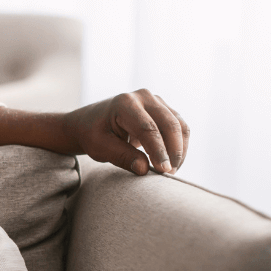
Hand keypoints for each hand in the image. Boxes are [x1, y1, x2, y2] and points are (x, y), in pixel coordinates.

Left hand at [64, 89, 189, 174]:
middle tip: (169, 174)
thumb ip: (121, 157)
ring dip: (179, 150)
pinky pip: (179, 127)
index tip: (163, 171)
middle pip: (169, 124)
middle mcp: (143, 96)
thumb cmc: (93, 135)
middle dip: (173, 151)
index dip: (158, 150)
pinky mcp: (163, 108)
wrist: (90, 122)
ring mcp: (155, 100)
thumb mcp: (100, 148)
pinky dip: (179, 145)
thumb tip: (144, 169)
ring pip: (179, 125)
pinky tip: (172, 161)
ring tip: (170, 171)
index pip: (147, 128)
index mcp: (124, 103)